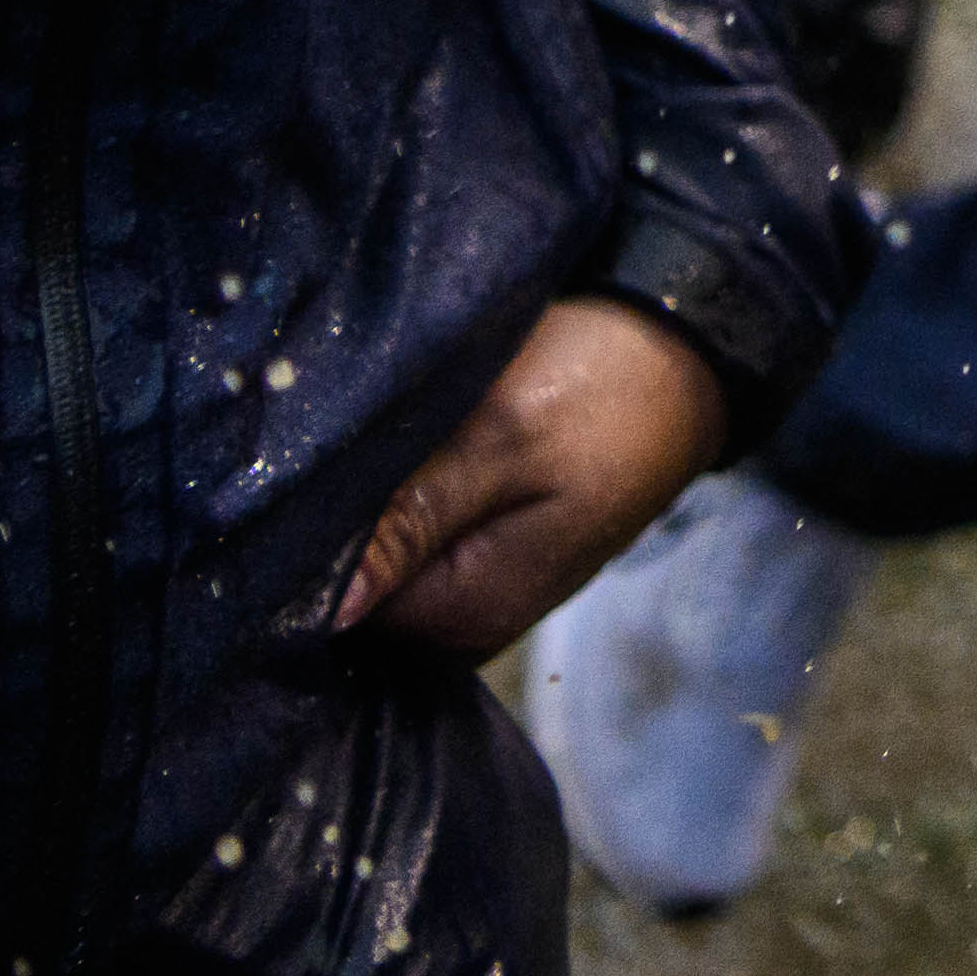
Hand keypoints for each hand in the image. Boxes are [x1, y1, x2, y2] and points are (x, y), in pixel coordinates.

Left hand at [330, 299, 729, 654]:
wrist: (689, 349)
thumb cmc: (601, 384)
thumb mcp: (503, 437)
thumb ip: (410, 520)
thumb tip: (325, 611)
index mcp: (466, 614)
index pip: (326, 612)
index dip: (297, 548)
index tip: (286, 481)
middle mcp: (465, 626)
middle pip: (349, 601)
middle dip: (324, 535)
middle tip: (322, 450)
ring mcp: (477, 594)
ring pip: (375, 572)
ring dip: (359, 518)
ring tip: (360, 445)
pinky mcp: (485, 558)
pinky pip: (405, 553)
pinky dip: (393, 510)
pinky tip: (397, 460)